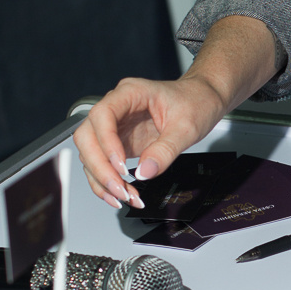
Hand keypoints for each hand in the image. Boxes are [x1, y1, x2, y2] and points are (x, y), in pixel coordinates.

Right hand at [73, 15, 278, 208]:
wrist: (203, 99)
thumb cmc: (196, 101)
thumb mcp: (187, 127)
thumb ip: (166, 149)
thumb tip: (144, 172)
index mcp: (130, 93)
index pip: (102, 114)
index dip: (106, 141)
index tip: (120, 164)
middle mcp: (117, 108)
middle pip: (87, 136)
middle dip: (99, 167)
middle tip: (120, 188)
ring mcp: (116, 126)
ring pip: (90, 153)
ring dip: (102, 179)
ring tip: (124, 197)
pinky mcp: (119, 143)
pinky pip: (102, 163)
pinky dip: (107, 182)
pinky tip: (121, 194)